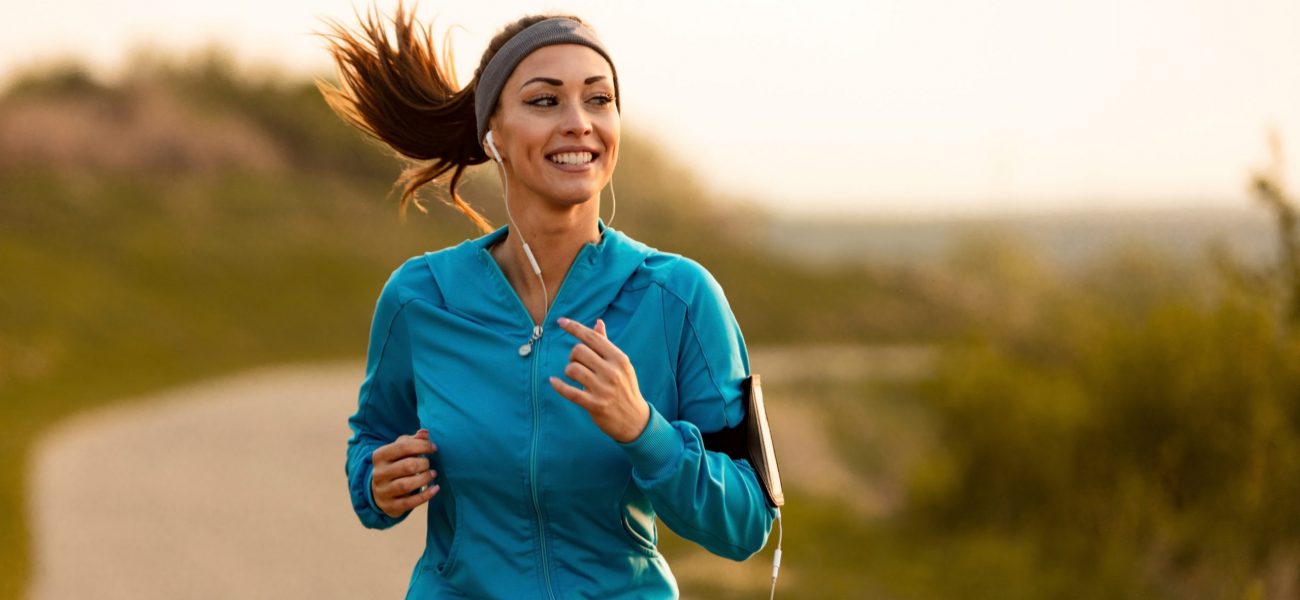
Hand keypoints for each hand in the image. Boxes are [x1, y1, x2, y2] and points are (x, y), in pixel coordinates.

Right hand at [370, 429, 439, 517]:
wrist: (379, 492)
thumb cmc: (394, 465)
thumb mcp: (399, 450)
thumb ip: (412, 440)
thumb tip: (424, 432)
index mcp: (379, 456)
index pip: (402, 447)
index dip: (422, 445)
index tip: (434, 447)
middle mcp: (379, 473)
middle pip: (407, 466)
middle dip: (423, 464)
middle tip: (429, 464)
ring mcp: (383, 491)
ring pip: (406, 485)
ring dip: (424, 479)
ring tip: (433, 474)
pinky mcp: (390, 506)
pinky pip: (409, 503)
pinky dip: (425, 495)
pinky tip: (435, 489)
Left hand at [550, 317, 650, 443]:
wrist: (635, 420)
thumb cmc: (625, 388)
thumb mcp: (621, 365)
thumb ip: (607, 344)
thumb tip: (598, 323)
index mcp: (619, 358)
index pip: (592, 337)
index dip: (574, 327)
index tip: (560, 321)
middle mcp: (612, 371)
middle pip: (579, 351)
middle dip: (573, 355)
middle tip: (577, 363)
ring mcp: (603, 389)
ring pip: (572, 369)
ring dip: (569, 371)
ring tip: (574, 376)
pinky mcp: (595, 405)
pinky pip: (569, 391)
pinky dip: (558, 385)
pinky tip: (553, 382)